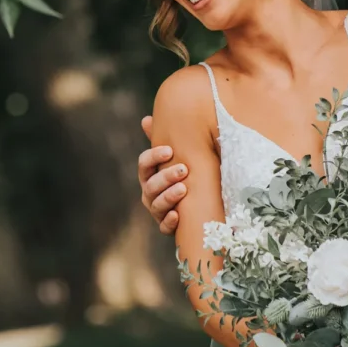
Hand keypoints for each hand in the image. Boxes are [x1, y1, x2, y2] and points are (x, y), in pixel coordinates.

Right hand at [138, 115, 187, 234]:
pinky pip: (164, 227)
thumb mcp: (180, 155)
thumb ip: (165, 138)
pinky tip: (177, 216)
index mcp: (150, 174)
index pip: (144, 164)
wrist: (203, 202)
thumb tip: (145, 119)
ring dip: (168, 197)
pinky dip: (169, 222)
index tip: (169, 150)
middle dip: (165, 176)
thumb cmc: (188, 173)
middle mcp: (150, 193)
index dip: (153, 157)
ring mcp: (158, 211)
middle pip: (150, 185)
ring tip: (183, 189)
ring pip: (156, 205)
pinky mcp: (168, 227)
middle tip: (183, 169)